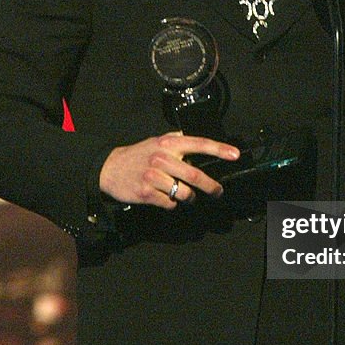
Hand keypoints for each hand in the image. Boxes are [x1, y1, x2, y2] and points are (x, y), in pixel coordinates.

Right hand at [99, 131, 239, 208]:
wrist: (109, 168)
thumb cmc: (137, 155)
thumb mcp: (156, 141)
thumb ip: (177, 141)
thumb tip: (199, 144)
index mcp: (168, 143)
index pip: (199, 144)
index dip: (219, 149)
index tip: (234, 154)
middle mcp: (162, 158)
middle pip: (195, 176)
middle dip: (211, 187)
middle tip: (217, 191)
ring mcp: (153, 176)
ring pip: (184, 193)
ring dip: (188, 197)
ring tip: (184, 195)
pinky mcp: (146, 193)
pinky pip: (170, 203)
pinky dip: (171, 203)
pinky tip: (163, 196)